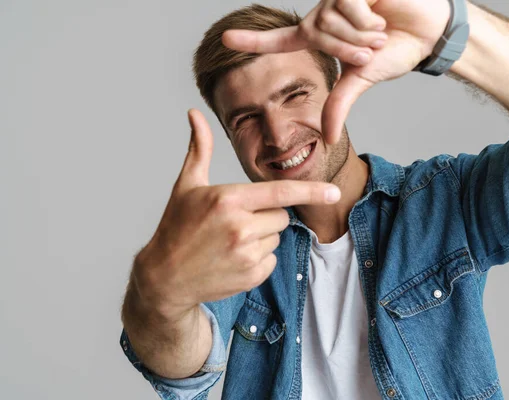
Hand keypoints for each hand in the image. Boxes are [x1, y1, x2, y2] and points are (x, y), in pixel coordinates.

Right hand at [133, 109, 340, 319]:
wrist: (166, 277)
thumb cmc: (176, 226)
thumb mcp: (187, 185)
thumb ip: (200, 149)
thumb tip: (195, 114)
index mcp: (228, 200)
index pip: (281, 192)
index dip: (311, 191)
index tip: (334, 192)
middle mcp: (239, 228)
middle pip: (282, 215)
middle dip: (267, 215)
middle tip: (237, 221)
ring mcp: (246, 254)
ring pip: (277, 237)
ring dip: (262, 237)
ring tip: (231, 240)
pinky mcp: (251, 276)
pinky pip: (272, 259)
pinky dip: (259, 258)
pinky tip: (233, 258)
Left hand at [222, 0, 450, 143]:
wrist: (427, 31)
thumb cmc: (395, 50)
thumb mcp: (362, 78)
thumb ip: (340, 104)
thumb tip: (328, 138)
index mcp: (321, 36)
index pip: (280, 41)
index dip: (252, 42)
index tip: (223, 39)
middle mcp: (324, 13)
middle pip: (316, 34)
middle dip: (347, 48)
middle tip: (371, 48)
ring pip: (331, 19)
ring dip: (360, 34)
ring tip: (380, 29)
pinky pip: (347, 3)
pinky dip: (367, 18)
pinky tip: (382, 11)